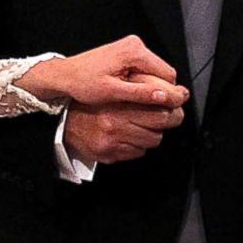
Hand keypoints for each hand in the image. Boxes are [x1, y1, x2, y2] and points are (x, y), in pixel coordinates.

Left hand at [17, 36, 188, 107]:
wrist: (64, 75)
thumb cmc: (81, 82)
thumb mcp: (112, 91)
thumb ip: (141, 93)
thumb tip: (165, 96)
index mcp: (134, 51)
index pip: (168, 75)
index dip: (167, 94)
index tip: (161, 108)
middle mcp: (134, 45)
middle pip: (163, 73)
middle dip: (156, 90)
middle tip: (140, 104)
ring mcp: (130, 48)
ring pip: (154, 72)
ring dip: (147, 87)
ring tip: (130, 97)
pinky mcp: (126, 53)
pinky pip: (144, 70)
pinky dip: (140, 82)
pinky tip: (126, 91)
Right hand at [62, 91, 184, 164]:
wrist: (64, 123)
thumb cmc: (91, 104)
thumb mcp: (113, 89)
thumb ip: (137, 87)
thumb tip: (169, 89)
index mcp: (116, 102)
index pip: (159, 105)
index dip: (173, 103)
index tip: (178, 100)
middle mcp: (114, 122)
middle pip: (160, 123)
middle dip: (171, 118)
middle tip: (171, 114)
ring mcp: (112, 140)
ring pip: (153, 140)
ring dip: (153, 133)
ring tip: (145, 125)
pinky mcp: (109, 154)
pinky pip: (139, 152)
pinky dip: (139, 145)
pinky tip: (130, 137)